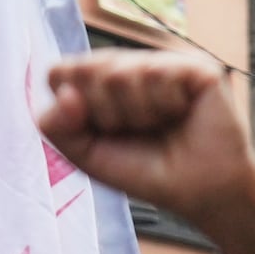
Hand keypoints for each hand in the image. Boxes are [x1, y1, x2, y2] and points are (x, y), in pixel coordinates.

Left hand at [34, 49, 254, 253]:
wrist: (199, 191)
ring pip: (120, 72)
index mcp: (99, 80)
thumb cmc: (146, 170)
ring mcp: (162, 62)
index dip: (73, 106)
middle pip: (86, 69)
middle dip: (105, 113)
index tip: (102, 131)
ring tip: (161, 125)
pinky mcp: (195, 67)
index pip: (59, 72)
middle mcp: (129, 64)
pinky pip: (157, 73)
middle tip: (135, 131)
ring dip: (138, 113)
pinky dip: (165, 104)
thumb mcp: (85, 155)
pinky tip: (182, 114)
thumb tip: (66, 93)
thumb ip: (55, 125)